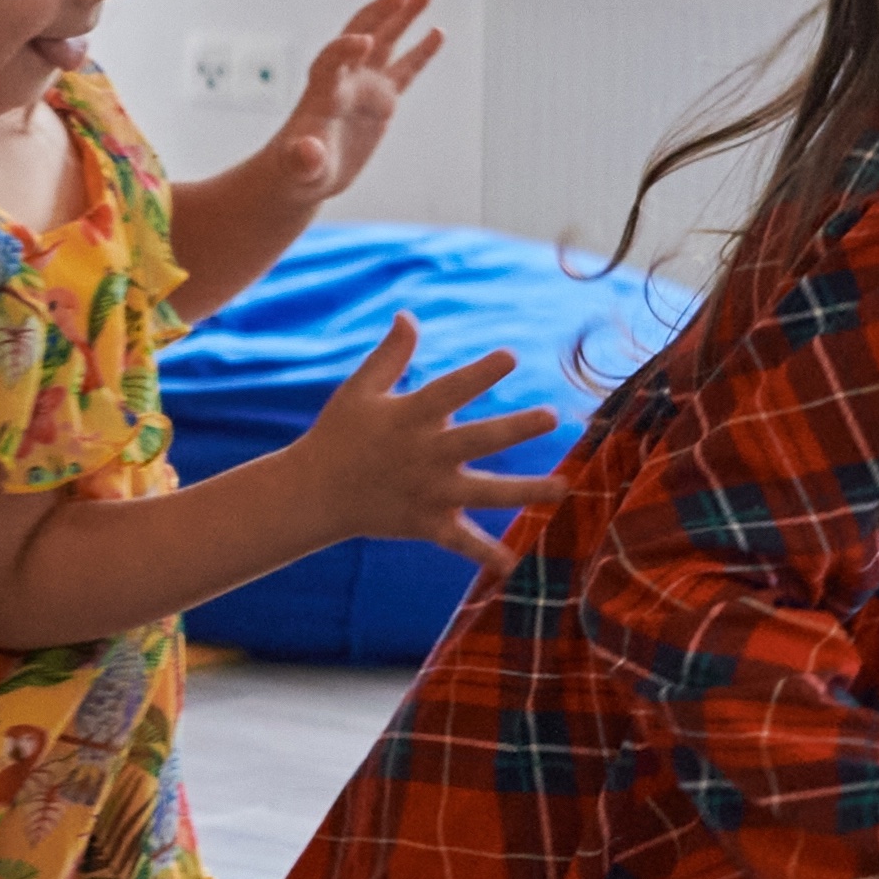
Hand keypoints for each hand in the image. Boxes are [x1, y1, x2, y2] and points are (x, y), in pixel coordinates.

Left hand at [252, 0, 442, 212]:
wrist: (305, 173)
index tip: (363, 43)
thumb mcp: (298, 169)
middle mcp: (344, 80)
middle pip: (361, 36)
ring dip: (403, 16)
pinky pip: (405, 69)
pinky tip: (438, 31)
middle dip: (379, 13)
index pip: (331, 61)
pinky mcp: (382, 99)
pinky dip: (421, 50)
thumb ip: (303, 159)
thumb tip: (308, 153)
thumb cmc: (296, 170)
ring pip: (386, 42)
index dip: (344, 50)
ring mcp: (365, 86)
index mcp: (321, 92)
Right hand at [288, 313, 560, 564]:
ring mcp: (428, 492)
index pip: (451, 390)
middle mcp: (425, 454)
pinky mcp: (426, 523)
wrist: (314, 493)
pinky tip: (512, 563)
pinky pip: (460, 541)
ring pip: (485, 492)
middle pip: (478, 440)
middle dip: (516, 428)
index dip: (481, 373)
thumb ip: (390, 355)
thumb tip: (408, 315)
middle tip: (552, 416)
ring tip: (565, 486)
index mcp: (410, 416)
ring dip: (526, 490)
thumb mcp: (360, 389)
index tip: (511, 357)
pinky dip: (484, 554)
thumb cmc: (339, 433)